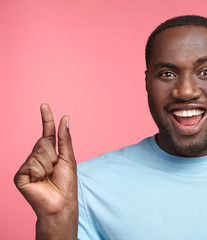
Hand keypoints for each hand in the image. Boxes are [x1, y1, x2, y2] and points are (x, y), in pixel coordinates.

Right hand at [14, 103, 77, 238]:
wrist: (61, 203)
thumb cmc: (66, 183)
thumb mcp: (68, 158)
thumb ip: (65, 138)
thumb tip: (65, 118)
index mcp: (49, 153)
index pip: (47, 132)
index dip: (46, 119)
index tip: (44, 105)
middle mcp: (36, 157)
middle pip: (43, 142)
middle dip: (53, 155)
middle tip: (55, 169)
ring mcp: (27, 166)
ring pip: (37, 153)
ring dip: (47, 165)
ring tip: (48, 177)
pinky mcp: (20, 176)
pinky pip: (31, 164)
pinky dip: (39, 172)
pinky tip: (40, 181)